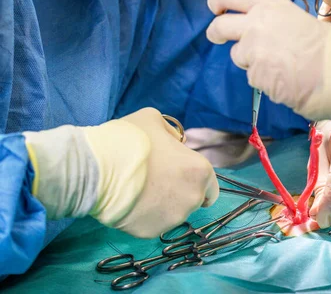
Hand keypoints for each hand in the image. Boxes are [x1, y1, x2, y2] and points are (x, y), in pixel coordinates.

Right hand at [24, 108, 218, 238]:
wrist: (100, 167)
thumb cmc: (132, 139)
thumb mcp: (154, 119)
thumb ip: (170, 133)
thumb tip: (175, 143)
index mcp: (200, 171)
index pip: (210, 186)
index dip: (195, 179)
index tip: (180, 175)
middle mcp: (192, 198)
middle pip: (191, 199)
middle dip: (178, 191)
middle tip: (155, 178)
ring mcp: (172, 219)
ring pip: (172, 213)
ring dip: (162, 203)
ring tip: (138, 188)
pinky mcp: (150, 233)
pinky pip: (152, 223)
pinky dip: (144, 215)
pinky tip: (129, 200)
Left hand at [207, 0, 330, 119]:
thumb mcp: (305, 19)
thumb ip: (282, 21)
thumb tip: (278, 30)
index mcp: (269, 5)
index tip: (215, 7)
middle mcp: (255, 25)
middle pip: (219, 26)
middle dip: (216, 32)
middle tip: (217, 36)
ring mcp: (253, 52)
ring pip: (238, 55)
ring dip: (250, 60)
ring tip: (277, 63)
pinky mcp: (256, 77)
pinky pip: (253, 77)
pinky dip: (264, 79)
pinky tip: (285, 79)